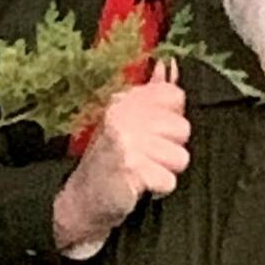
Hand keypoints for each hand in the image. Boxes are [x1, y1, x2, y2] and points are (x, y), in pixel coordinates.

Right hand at [53, 59, 189, 255]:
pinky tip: (141, 186)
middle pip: (182, 128)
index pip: (174, 95)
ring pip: (180, 156)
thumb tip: (169, 65)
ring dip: (166, 171)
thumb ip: (152, 93)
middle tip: (147, 157)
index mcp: (125, 100)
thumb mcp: (125, 121)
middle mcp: (124, 115)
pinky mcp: (132, 168)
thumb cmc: (107, 161)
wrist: (82, 200)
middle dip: (171, 149)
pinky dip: (159, 189)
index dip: (172, 118)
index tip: (155, 132)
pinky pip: (169, 180)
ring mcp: (127, 140)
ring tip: (144, 171)